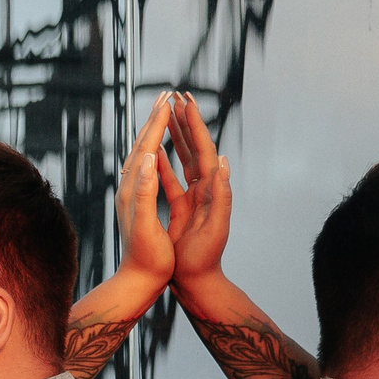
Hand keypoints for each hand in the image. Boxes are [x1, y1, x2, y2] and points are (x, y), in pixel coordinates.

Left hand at [114, 94, 179, 289]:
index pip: (146, 149)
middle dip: (153, 120)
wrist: (136, 281)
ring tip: (160, 114)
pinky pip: (143, 170)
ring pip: (141, 155)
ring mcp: (130, 196)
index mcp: (134, 191)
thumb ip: (146, 193)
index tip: (167, 100)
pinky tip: (153, 152)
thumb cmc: (147, 258)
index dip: (157, 124)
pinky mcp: (135, 204)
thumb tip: (149, 160)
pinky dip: (150, 153)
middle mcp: (128, 190)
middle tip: (164, 95)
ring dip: (151, 132)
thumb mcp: (146, 225)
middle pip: (140, 146)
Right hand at [165, 92, 230, 288]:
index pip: (202, 150)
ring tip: (167, 115)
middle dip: (185, 121)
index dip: (195, 125)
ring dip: (175, 136)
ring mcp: (192, 196)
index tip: (185, 102)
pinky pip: (171, 178)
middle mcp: (203, 188)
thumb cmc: (204, 259)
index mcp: (210, 190)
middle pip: (194, 148)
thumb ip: (222, 196)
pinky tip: (156, 151)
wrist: (197, 282)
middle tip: (176, 96)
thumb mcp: (216, 228)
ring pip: (182, 159)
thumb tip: (222, 163)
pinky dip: (164, 162)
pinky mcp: (181, 207)